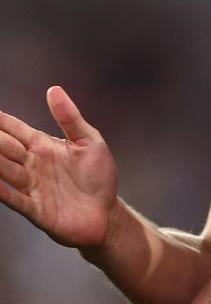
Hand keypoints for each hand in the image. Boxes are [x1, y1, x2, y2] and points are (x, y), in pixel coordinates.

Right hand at [0, 86, 117, 246]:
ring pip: (5, 170)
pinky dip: (2, 191)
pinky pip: (15, 199)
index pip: (14, 129)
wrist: (106, 214)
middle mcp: (32, 165)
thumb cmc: (98, 177)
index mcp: (42, 146)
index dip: (0, 120)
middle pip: (4, 148)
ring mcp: (32, 187)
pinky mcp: (37, 209)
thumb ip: (70, 118)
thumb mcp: (89, 141)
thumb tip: (53, 89)